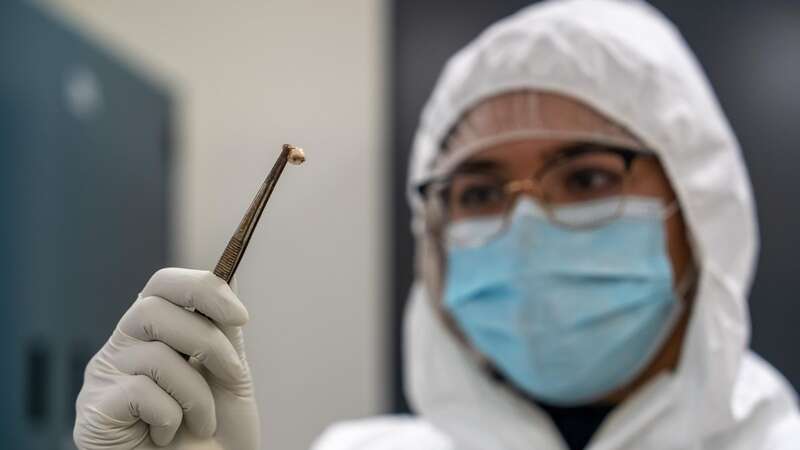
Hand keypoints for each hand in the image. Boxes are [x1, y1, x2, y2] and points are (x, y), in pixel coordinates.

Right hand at [74, 268, 259, 449]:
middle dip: (207, 341)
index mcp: (153, 331)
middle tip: (233, 374)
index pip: (162, 284)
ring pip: (154, 355)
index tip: (240, 316)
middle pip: (152, 308)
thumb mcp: (228, 374)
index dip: (201, 289)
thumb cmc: (213, 431)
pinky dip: (170, 417)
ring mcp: (103, 378)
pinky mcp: (94, 412)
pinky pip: (140, 392)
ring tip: (202, 421)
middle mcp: (122, 347)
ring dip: (197, 393)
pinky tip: (167, 435)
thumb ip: (223, 330)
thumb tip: (227, 276)